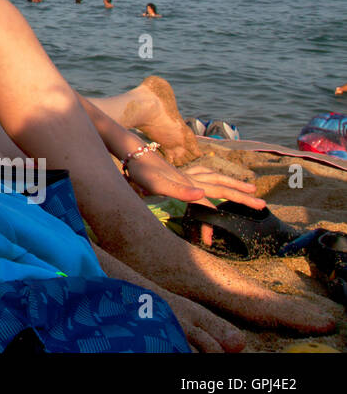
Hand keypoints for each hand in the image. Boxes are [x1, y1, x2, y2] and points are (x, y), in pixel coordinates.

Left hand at [125, 150, 265, 210]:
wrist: (131, 152)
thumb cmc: (141, 171)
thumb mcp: (157, 184)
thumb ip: (180, 191)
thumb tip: (203, 195)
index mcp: (190, 184)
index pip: (213, 202)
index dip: (214, 223)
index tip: (212, 241)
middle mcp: (191, 178)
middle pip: (223, 187)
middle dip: (242, 196)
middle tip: (262, 203)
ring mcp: (185, 174)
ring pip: (216, 178)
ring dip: (232, 183)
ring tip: (246, 187)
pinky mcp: (177, 172)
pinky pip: (203, 174)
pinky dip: (212, 177)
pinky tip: (209, 179)